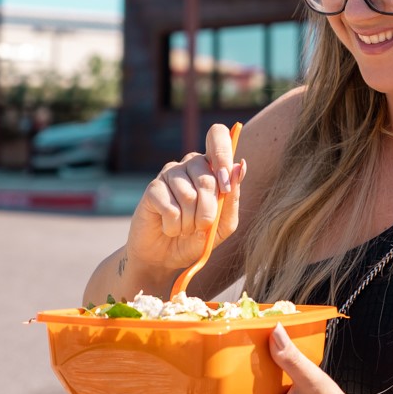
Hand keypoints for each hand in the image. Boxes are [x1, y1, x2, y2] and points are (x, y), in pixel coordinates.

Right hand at [126, 123, 244, 276]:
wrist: (166, 257)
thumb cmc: (198, 237)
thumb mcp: (224, 223)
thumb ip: (233, 197)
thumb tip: (240, 166)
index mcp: (212, 166)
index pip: (218, 135)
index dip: (222, 154)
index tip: (225, 186)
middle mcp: (190, 163)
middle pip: (207, 178)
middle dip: (209, 211)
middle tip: (202, 227)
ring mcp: (170, 173)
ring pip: (189, 195)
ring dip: (190, 222)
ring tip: (184, 229)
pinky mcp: (153, 188)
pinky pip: (170, 207)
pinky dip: (174, 226)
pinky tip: (169, 228)